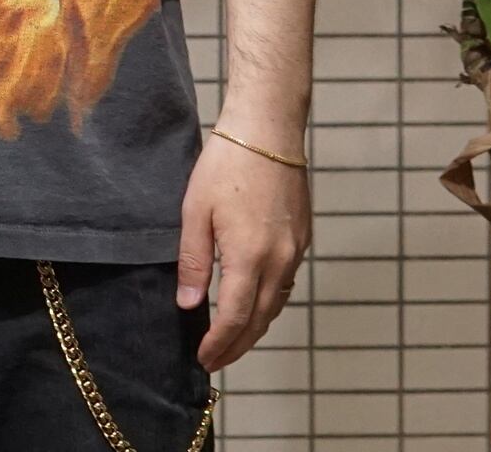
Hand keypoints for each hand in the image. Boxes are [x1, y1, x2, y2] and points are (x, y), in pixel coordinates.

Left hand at [175, 120, 310, 371]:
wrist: (266, 130)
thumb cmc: (225, 164)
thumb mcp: (195, 210)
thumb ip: (193, 260)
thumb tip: (188, 304)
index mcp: (249, 256)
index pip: (234, 317)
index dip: (219, 343)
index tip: (203, 358)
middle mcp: (279, 260)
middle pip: (259, 319)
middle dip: (237, 345)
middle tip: (215, 361)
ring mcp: (295, 249)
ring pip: (276, 304)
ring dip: (255, 327)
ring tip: (232, 340)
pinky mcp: (302, 237)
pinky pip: (286, 283)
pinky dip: (268, 302)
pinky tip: (253, 303)